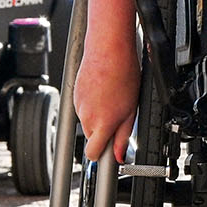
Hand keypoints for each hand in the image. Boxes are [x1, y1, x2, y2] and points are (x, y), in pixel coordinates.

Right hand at [75, 25, 142, 160]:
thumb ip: (123, 136)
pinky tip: (103, 91)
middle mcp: (86, 117)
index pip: (93, 154)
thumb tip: (119, 154)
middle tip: (117, 116)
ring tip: (112, 98)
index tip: (110, 153)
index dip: (102, 155)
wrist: (108, 51)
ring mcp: (79, 106)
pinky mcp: (75, 95)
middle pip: (91, 137)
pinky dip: (92, 104)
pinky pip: (83, 108)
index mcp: (102, 124)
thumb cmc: (123, 75)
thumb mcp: (131, 110)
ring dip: (98, 116)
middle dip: (102, 133)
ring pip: (87, 121)